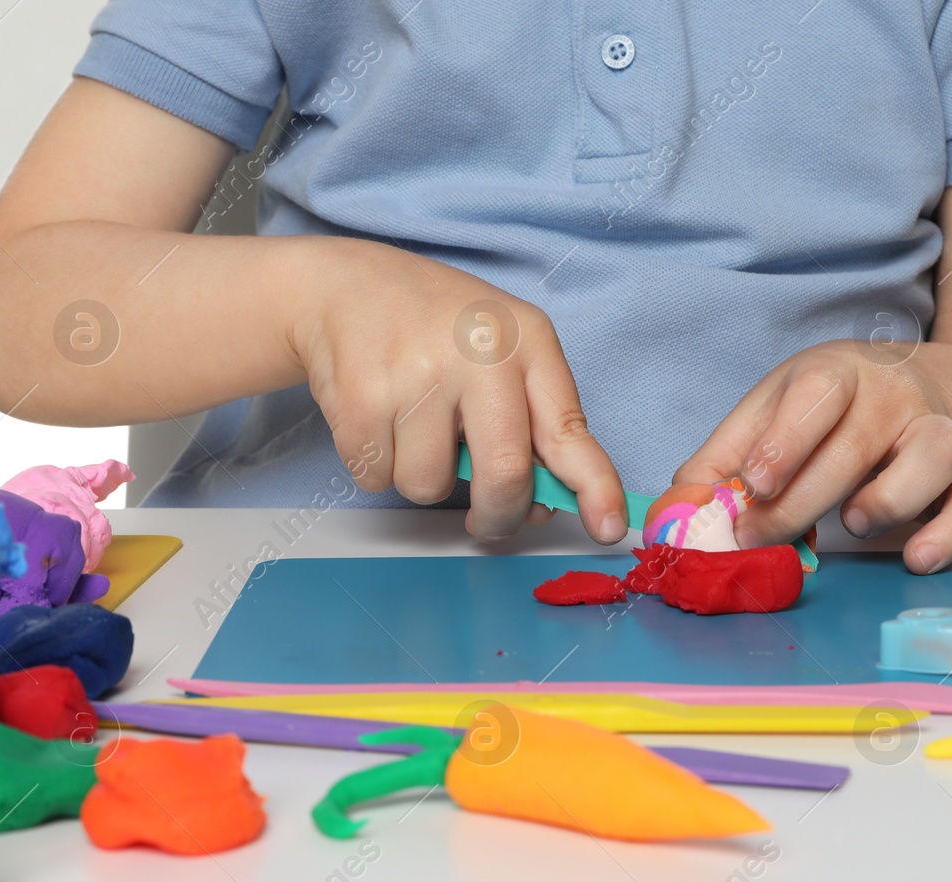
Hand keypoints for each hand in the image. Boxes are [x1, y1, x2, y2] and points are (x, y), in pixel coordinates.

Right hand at [292, 240, 627, 544]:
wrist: (343, 284)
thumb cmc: (435, 329)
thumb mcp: (501, 351)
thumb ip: (531, 423)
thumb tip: (543, 506)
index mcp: (527, 342)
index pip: (569, 430)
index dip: (595, 487)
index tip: (609, 527)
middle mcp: (479, 353)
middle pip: (505, 475)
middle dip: (498, 516)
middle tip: (486, 519)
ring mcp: (418, 373)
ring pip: (429, 487)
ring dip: (421, 477)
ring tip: (413, 424)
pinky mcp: (361, 396)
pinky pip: (378, 477)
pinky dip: (377, 463)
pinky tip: (378, 415)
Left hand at [674, 341, 951, 573]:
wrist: (924, 387)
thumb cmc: (829, 409)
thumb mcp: (771, 413)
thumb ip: (721, 462)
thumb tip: (672, 515)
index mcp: (837, 372)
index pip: (816, 393)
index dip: (784, 440)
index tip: (751, 486)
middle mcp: (894, 395)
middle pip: (857, 443)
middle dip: (803, 498)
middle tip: (761, 537)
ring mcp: (937, 430)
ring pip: (933, 454)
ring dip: (890, 497)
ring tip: (851, 525)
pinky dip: (951, 531)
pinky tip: (916, 558)